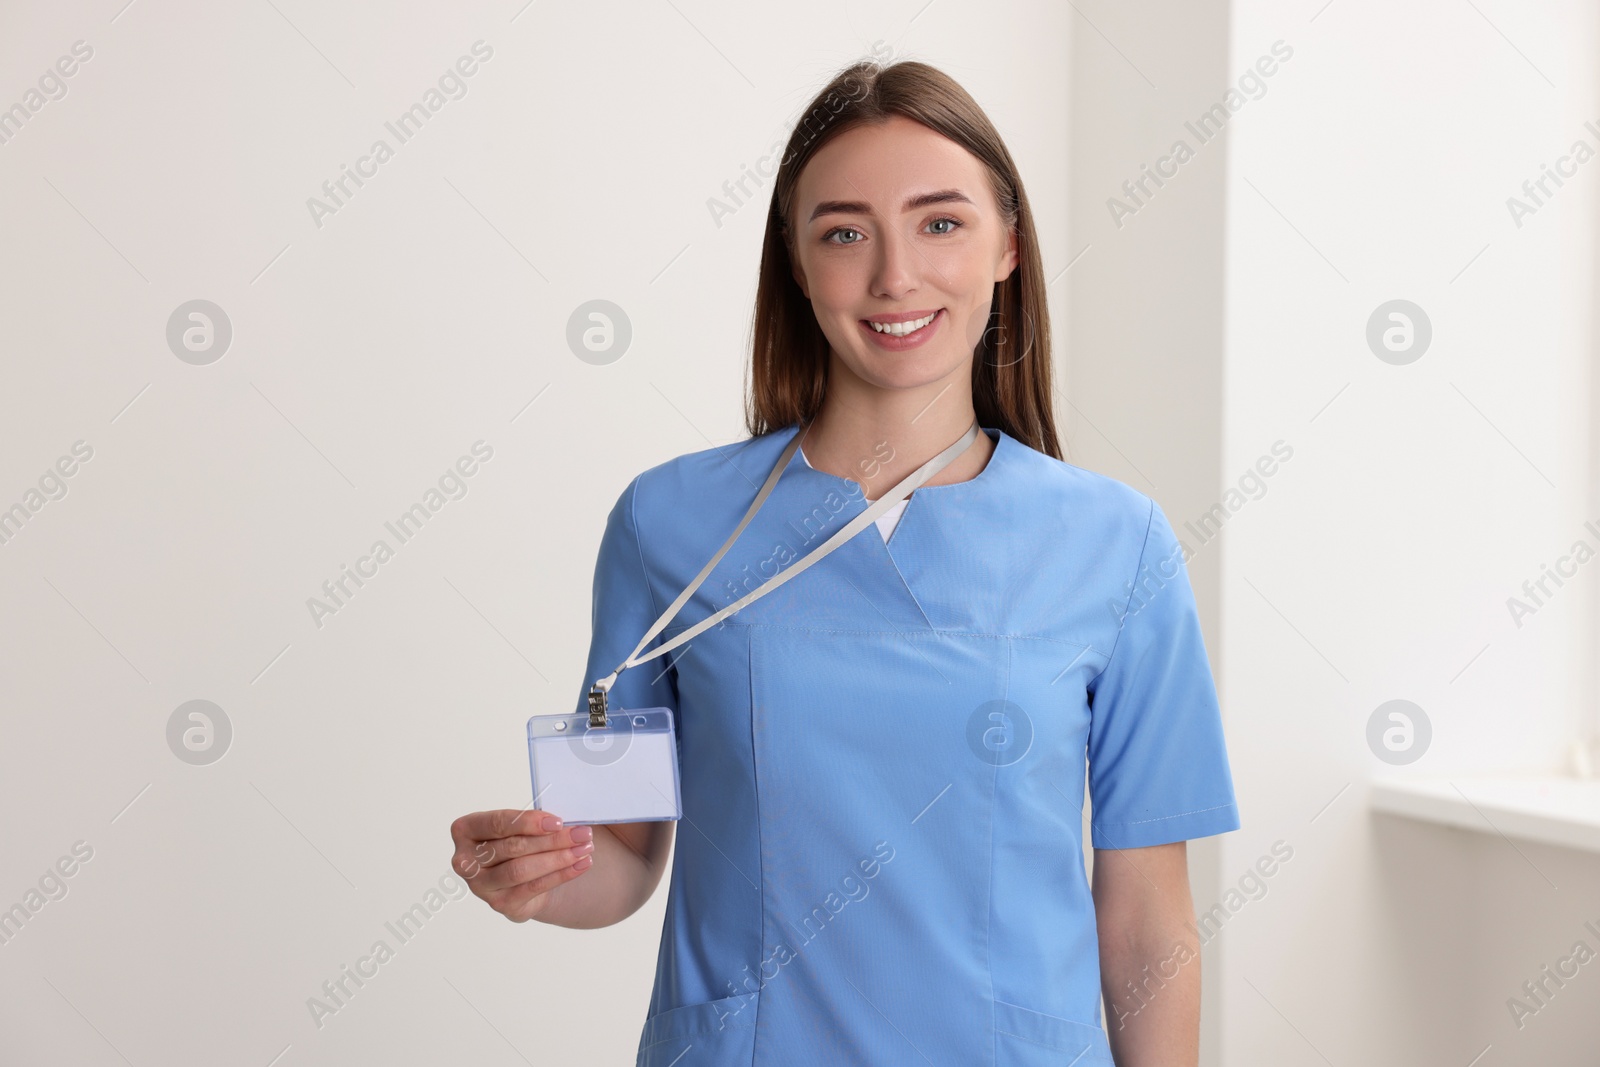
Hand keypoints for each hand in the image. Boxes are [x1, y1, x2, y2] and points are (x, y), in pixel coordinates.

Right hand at [448, 809, 594, 922]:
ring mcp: (481, 886)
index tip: (559, 822)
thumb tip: (566, 822)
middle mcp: (466, 860)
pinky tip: (581, 864)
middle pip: (513, 847)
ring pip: (522, 870)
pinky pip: (533, 888)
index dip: (529, 822)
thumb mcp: (522, 825)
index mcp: (466, 830)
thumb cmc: (520, 839)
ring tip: (584, 849)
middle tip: (582, 834)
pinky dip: (561, 875)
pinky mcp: (500, 904)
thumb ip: (534, 821)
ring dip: (558, 858)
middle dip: (552, 840)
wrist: (522, 873)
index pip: (497, 823)